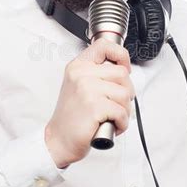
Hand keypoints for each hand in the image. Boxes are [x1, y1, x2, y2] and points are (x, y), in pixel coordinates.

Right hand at [44, 39, 134, 167]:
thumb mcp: (79, 86)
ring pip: (125, 94)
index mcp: (78, 66)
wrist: (59, 140)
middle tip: (116, 105)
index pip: (104, 46)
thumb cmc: (72, 117)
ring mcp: (87, 89)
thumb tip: (123, 69)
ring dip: (125, 110)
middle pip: (122, 74)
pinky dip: (122, 123)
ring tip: (112, 117)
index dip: (120, 55)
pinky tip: (111, 125)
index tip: (124, 67)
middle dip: (126, 92)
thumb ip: (96, 74)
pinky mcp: (95, 106)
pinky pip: (122, 111)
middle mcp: (81, 74)